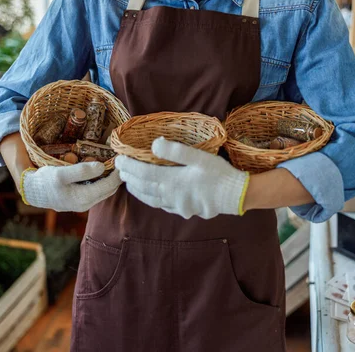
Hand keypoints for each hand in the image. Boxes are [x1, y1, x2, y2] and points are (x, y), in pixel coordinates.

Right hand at [20, 162, 120, 211]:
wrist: (33, 192)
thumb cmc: (46, 182)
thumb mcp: (61, 174)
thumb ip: (82, 171)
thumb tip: (102, 167)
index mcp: (83, 198)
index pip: (109, 186)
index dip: (118, 173)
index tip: (122, 160)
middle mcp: (86, 204)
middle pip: (109, 189)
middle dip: (116, 176)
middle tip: (120, 160)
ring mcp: (84, 203)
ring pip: (104, 190)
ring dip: (109, 178)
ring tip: (112, 164)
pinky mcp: (81, 199)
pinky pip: (97, 189)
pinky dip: (102, 180)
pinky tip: (100, 170)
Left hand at [115, 137, 248, 218]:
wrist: (235, 196)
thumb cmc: (219, 174)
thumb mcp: (200, 157)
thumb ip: (176, 151)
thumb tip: (154, 144)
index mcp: (172, 180)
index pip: (144, 172)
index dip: (130, 166)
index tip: (119, 159)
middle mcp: (170, 195)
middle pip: (144, 186)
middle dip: (130, 177)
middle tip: (120, 169)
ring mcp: (176, 206)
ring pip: (150, 199)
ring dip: (137, 190)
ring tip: (129, 183)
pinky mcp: (183, 210)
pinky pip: (161, 206)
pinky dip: (150, 199)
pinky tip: (150, 195)